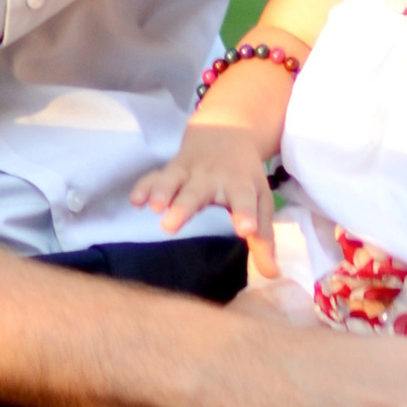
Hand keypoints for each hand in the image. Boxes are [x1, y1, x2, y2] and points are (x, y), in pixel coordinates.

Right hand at [132, 121, 278, 269]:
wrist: (227, 132)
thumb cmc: (244, 178)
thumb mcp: (261, 202)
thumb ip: (264, 239)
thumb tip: (271, 274)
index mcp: (240, 186)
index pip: (245, 201)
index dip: (246, 215)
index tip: (246, 230)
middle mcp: (213, 177)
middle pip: (198, 192)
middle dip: (184, 207)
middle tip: (170, 226)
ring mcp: (189, 171)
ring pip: (172, 180)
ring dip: (161, 191)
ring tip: (154, 207)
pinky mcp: (171, 168)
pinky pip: (154, 176)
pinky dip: (144, 186)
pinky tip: (135, 201)